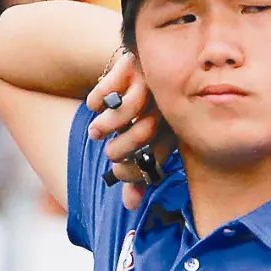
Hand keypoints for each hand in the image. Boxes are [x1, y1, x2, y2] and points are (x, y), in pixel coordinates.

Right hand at [87, 51, 173, 210]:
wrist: (142, 64)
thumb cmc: (142, 115)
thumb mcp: (143, 143)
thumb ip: (138, 172)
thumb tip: (130, 205)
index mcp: (175, 128)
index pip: (159, 154)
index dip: (135, 171)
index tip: (118, 173)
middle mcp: (167, 106)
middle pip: (145, 134)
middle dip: (121, 151)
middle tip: (109, 155)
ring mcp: (150, 83)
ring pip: (127, 111)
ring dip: (106, 126)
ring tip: (95, 133)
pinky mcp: (130, 65)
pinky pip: (109, 87)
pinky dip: (97, 100)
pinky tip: (95, 106)